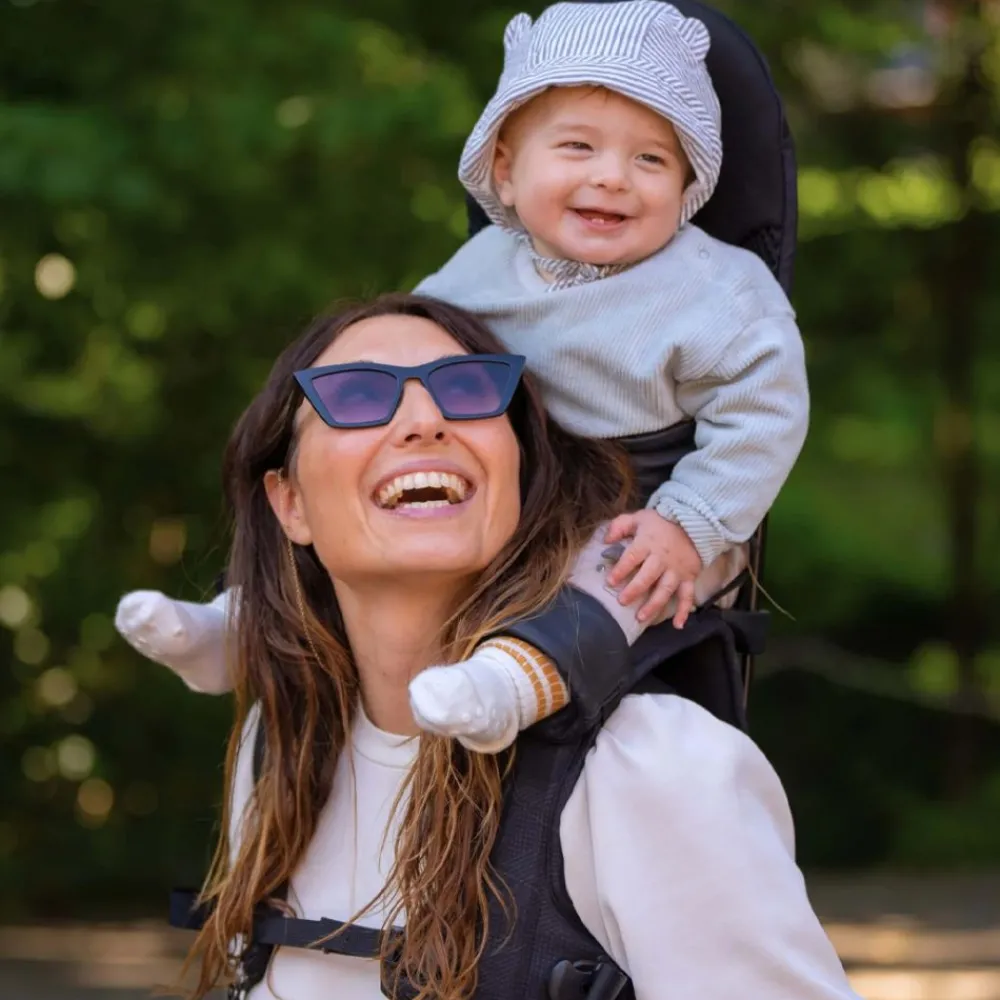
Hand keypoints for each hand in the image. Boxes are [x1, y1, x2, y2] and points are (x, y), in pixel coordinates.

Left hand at [604, 510, 702, 627]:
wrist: (693, 522)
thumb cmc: (661, 523)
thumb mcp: (639, 517)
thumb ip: (620, 526)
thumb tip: (605, 540)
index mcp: (647, 543)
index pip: (632, 558)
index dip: (621, 569)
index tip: (610, 582)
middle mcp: (662, 559)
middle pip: (648, 577)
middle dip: (635, 590)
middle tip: (622, 602)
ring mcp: (676, 570)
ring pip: (665, 589)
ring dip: (654, 605)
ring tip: (641, 618)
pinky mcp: (689, 577)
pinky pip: (688, 595)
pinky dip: (684, 611)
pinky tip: (678, 625)